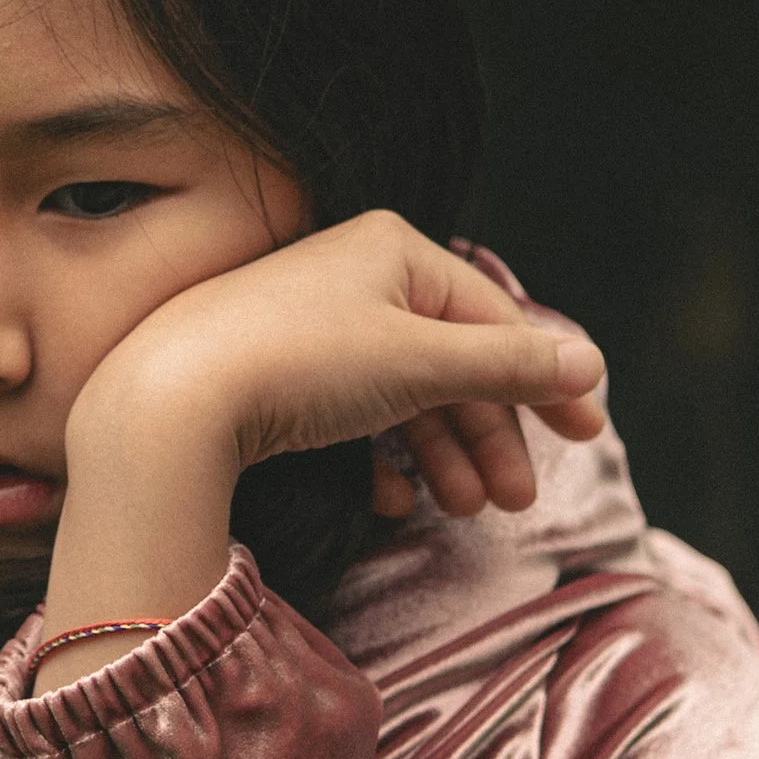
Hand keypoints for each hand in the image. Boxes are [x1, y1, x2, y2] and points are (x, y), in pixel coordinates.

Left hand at [35, 218, 607, 690]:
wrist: (170, 400)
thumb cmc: (300, 364)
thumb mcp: (422, 363)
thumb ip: (510, 366)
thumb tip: (589, 366)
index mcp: (396, 250)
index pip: (494, 318)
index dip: (545, 381)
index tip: (585, 438)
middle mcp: (356, 275)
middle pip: (452, 361)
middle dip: (491, 433)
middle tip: (516, 501)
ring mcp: (314, 325)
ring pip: (404, 393)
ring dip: (445, 454)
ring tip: (464, 509)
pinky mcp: (277, 374)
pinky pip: (353, 413)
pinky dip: (383, 457)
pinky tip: (395, 500)